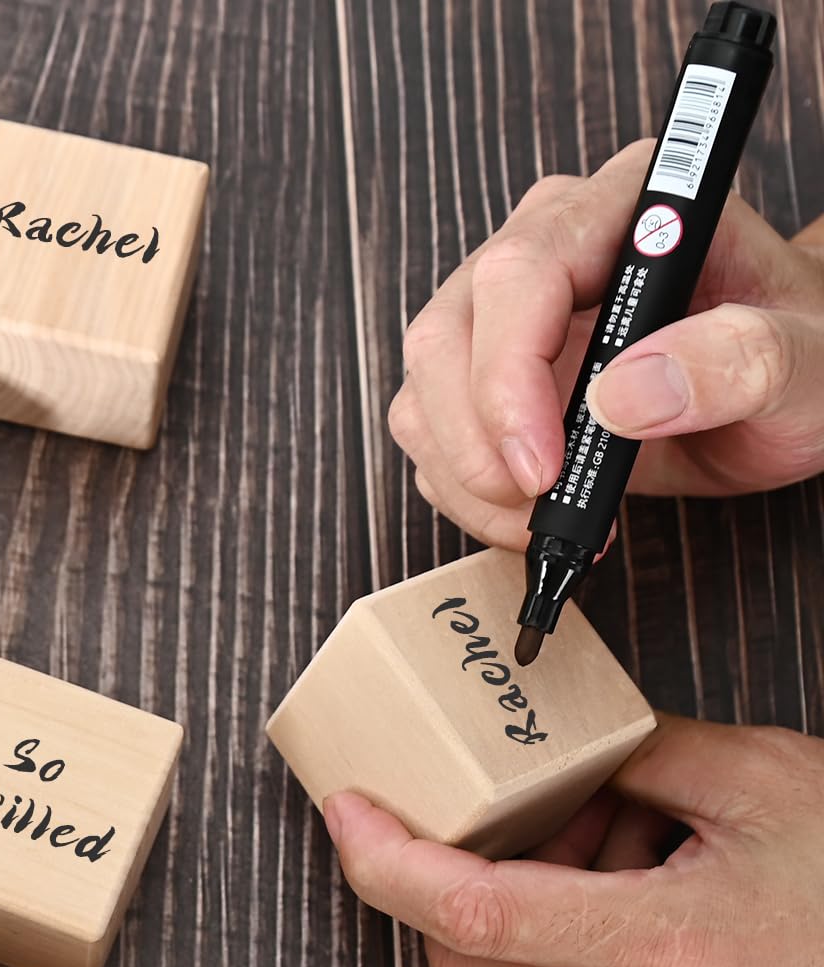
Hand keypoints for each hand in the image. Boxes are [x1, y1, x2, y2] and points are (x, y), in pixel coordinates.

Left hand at [321, 715, 823, 966]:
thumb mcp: (764, 783)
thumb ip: (640, 755)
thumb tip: (552, 738)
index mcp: (667, 949)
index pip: (470, 915)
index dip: (384, 862)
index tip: (345, 809)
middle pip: (466, 955)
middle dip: (446, 876)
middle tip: (487, 802)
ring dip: (513, 903)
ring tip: (603, 833)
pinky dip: (558, 935)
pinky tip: (629, 876)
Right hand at [388, 139, 823, 547]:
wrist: (783, 393)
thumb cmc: (798, 360)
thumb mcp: (806, 362)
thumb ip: (738, 360)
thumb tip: (624, 396)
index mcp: (630, 208)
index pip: (521, 272)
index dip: (509, 374)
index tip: (543, 465)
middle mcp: (551, 245)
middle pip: (446, 333)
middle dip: (477, 439)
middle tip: (540, 505)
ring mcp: (504, 313)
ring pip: (423, 391)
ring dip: (467, 476)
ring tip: (548, 516)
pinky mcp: (481, 376)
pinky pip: (430, 435)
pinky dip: (465, 493)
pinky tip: (533, 512)